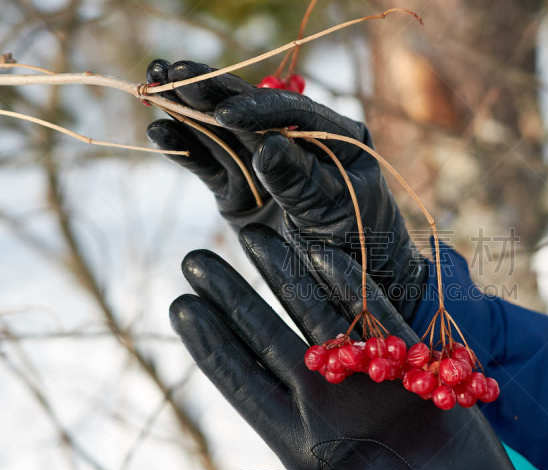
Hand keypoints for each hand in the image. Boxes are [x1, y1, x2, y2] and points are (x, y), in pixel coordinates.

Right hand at [147, 59, 424, 320]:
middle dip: (210, 91)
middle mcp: (297, 140)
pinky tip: (158, 129)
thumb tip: (267, 145)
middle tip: (170, 70)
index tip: (225, 111)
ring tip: (150, 84)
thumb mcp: (334, 210)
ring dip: (186, 110)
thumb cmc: (358, 243)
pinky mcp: (238, 188)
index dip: (255, 109)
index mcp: (336, 134)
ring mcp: (264, 163)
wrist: (351, 283)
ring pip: (221, 132)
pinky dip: (184, 149)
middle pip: (249, 111)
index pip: (291, 113)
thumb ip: (300, 179)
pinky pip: (209, 164)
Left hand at [169, 224, 543, 469]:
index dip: (211, 341)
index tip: (180, 303)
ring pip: (315, 312)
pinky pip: (373, 312)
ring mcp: (362, 373)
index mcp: (295, 429)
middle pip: (266, 334)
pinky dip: (349, 284)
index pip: (241, 376)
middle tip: (196, 258)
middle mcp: (321, 395)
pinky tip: (320, 252)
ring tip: (253, 236)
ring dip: (284, 275)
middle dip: (234, 296)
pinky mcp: (404, 360)